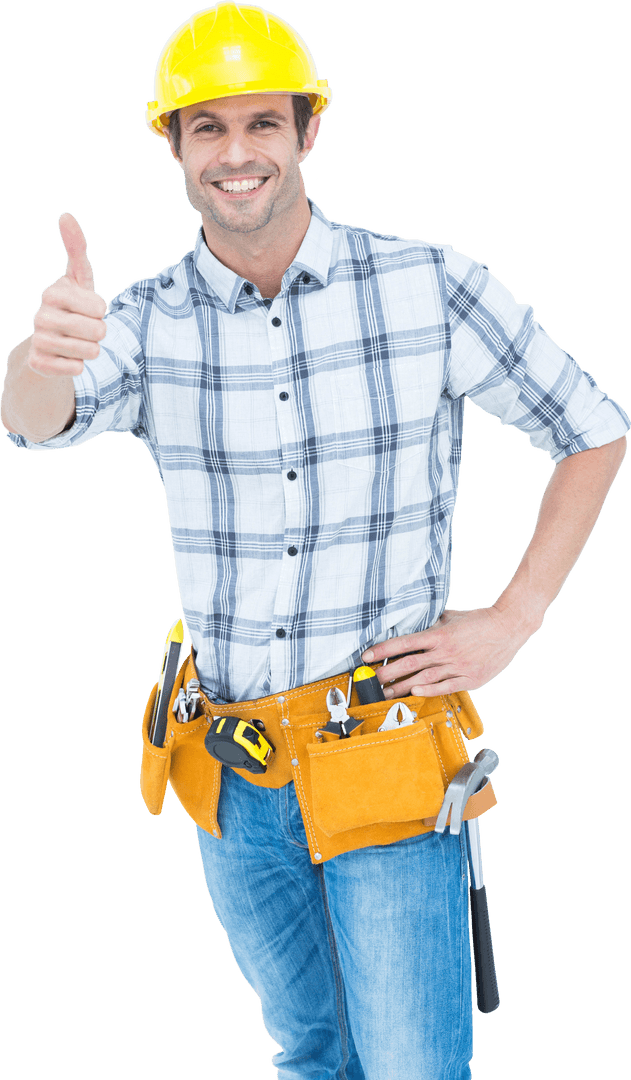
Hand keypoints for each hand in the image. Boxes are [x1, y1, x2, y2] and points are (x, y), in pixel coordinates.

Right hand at [28, 212, 106, 377]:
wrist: (50, 342)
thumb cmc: (72, 305)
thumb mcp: (78, 277)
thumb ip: (76, 248)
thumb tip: (66, 215)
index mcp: (53, 292)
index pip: (99, 307)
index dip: (100, 311)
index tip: (88, 309)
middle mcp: (41, 315)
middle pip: (97, 331)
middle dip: (99, 333)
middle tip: (86, 329)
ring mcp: (38, 340)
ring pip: (89, 352)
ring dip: (90, 350)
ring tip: (78, 343)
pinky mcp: (39, 363)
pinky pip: (75, 369)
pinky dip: (78, 365)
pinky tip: (67, 357)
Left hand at [362, 606, 537, 696]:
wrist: (509, 626)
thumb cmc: (480, 620)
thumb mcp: (452, 617)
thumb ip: (433, 624)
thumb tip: (415, 626)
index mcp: (439, 634)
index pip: (404, 643)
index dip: (383, 650)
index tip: (367, 656)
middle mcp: (445, 651)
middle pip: (409, 663)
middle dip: (387, 673)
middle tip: (370, 680)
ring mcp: (458, 666)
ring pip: (424, 678)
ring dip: (402, 687)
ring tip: (385, 694)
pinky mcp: (471, 678)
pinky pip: (446, 687)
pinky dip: (430, 690)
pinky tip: (415, 692)